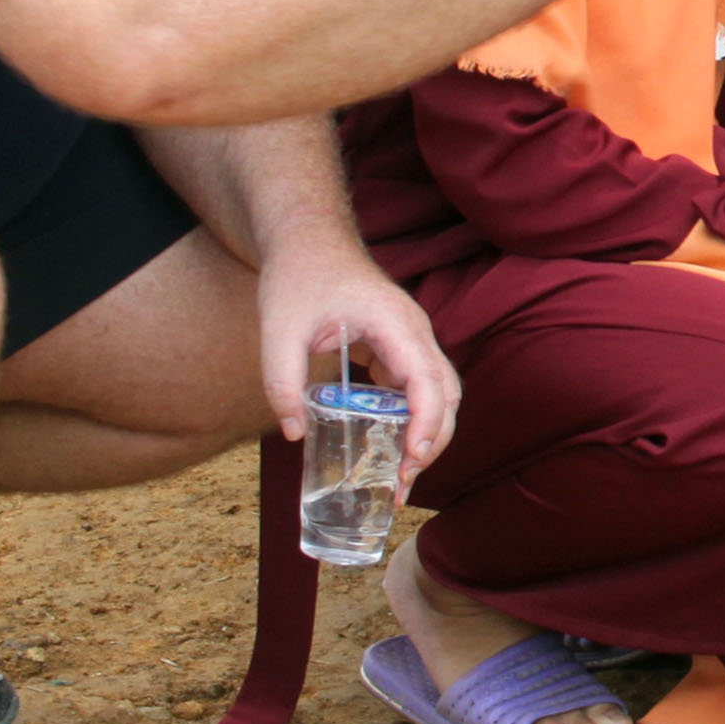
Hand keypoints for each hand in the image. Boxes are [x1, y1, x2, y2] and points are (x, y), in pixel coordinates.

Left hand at [256, 235, 458, 481]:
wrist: (310, 240)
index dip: (426, 424)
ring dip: (427, 435)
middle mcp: (415, 333)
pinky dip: (412, 420)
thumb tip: (296, 434)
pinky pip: (419, 388)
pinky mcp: (400, 347)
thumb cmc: (299, 277)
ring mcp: (412, 340)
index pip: (428, 380)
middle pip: (446, 394)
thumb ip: (283, 383)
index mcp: (395, 324)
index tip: (412, 459)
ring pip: (440, 394)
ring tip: (399, 475)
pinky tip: (387, 444)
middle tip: (402, 483)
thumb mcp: (278, 330)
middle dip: (432, 442)